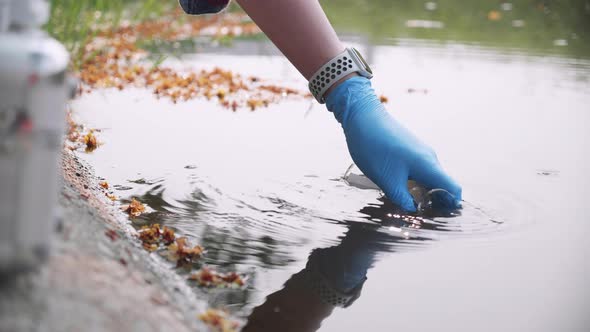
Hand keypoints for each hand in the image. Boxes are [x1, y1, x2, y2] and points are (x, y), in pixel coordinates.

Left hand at [326, 76, 461, 211]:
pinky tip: (401, 190)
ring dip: (424, 193)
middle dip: (437, 203)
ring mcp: (419, 152)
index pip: (454, 188)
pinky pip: (419, 170)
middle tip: (423, 217)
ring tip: (410, 206)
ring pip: (429, 178)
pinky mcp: (409, 148)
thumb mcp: (387, 180)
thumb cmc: (374, 147)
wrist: (362, 116)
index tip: (444, 219)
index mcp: (428, 165)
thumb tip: (413, 212)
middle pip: (442, 185)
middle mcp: (429, 158)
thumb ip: (402, 199)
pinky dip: (416, 183)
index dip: (453, 205)